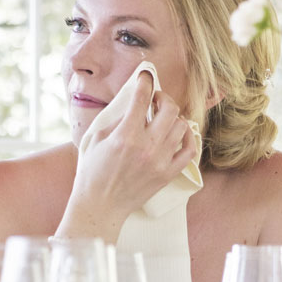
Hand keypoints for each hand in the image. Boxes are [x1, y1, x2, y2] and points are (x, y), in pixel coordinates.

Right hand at [58, 73, 195, 240]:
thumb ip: (116, 118)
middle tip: (154, 100)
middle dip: (162, 97)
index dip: (145, 81)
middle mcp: (146, 147)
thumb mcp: (95, 139)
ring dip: (172, 117)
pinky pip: (189, 150)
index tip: (145, 76)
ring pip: (180, 126)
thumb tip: (133, 102)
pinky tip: (177, 132)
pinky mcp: (167, 174)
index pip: (141, 97)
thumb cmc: (92, 172)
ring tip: (162, 118)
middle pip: (169, 109)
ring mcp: (160, 161)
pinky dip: (187, 137)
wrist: (100, 205)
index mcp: (125, 136)